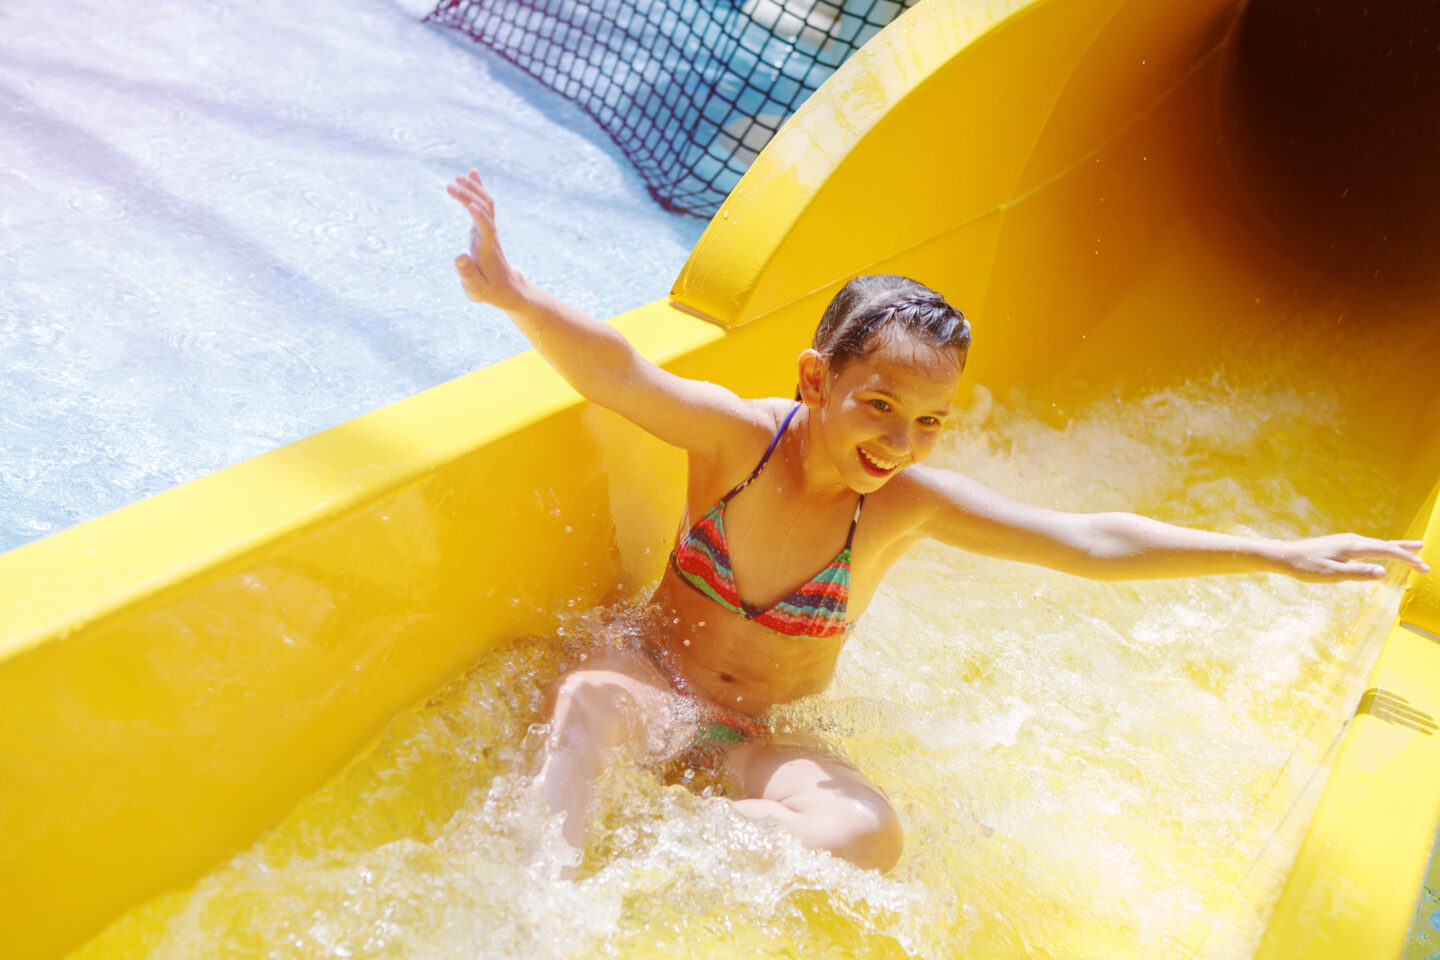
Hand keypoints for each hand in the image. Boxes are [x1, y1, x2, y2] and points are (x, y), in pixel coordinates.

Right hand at [446, 170, 525, 309]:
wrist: (507, 288)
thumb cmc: (489, 291)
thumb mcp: (475, 288)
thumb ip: (467, 274)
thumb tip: (459, 257)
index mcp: (488, 251)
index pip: (487, 229)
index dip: (480, 217)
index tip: (470, 204)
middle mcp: (491, 236)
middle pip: (485, 211)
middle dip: (470, 197)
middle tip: (450, 186)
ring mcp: (490, 230)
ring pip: (487, 204)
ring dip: (474, 189)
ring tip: (457, 177)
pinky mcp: (487, 228)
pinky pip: (485, 205)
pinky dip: (478, 189)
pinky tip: (472, 173)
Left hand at [1277, 535, 1427, 581]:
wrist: (1285, 555)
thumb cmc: (1305, 566)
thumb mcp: (1331, 574)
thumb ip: (1357, 573)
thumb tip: (1383, 572)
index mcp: (1353, 546)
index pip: (1387, 551)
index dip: (1406, 559)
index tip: (1423, 567)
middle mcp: (1353, 540)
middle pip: (1386, 545)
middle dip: (1407, 553)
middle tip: (1426, 562)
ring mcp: (1348, 541)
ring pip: (1378, 544)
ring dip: (1397, 549)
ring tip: (1415, 549)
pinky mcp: (1342, 545)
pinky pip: (1369, 546)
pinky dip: (1383, 549)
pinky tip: (1385, 552)